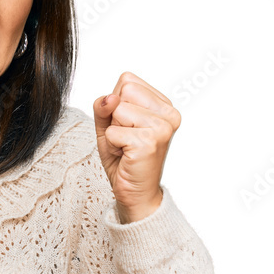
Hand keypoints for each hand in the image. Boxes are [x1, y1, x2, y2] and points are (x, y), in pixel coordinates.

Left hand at [92, 71, 180, 222]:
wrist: (134, 193)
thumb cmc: (124, 158)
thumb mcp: (108, 125)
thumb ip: (104, 105)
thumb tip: (110, 98)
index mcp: (164, 104)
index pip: (127, 80)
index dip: (116, 103)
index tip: (127, 126)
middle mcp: (169, 113)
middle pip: (122, 91)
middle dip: (114, 116)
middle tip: (125, 138)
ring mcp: (162, 127)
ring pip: (117, 110)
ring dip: (113, 132)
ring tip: (126, 147)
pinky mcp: (149, 142)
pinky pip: (112, 132)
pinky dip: (111, 145)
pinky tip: (125, 156)